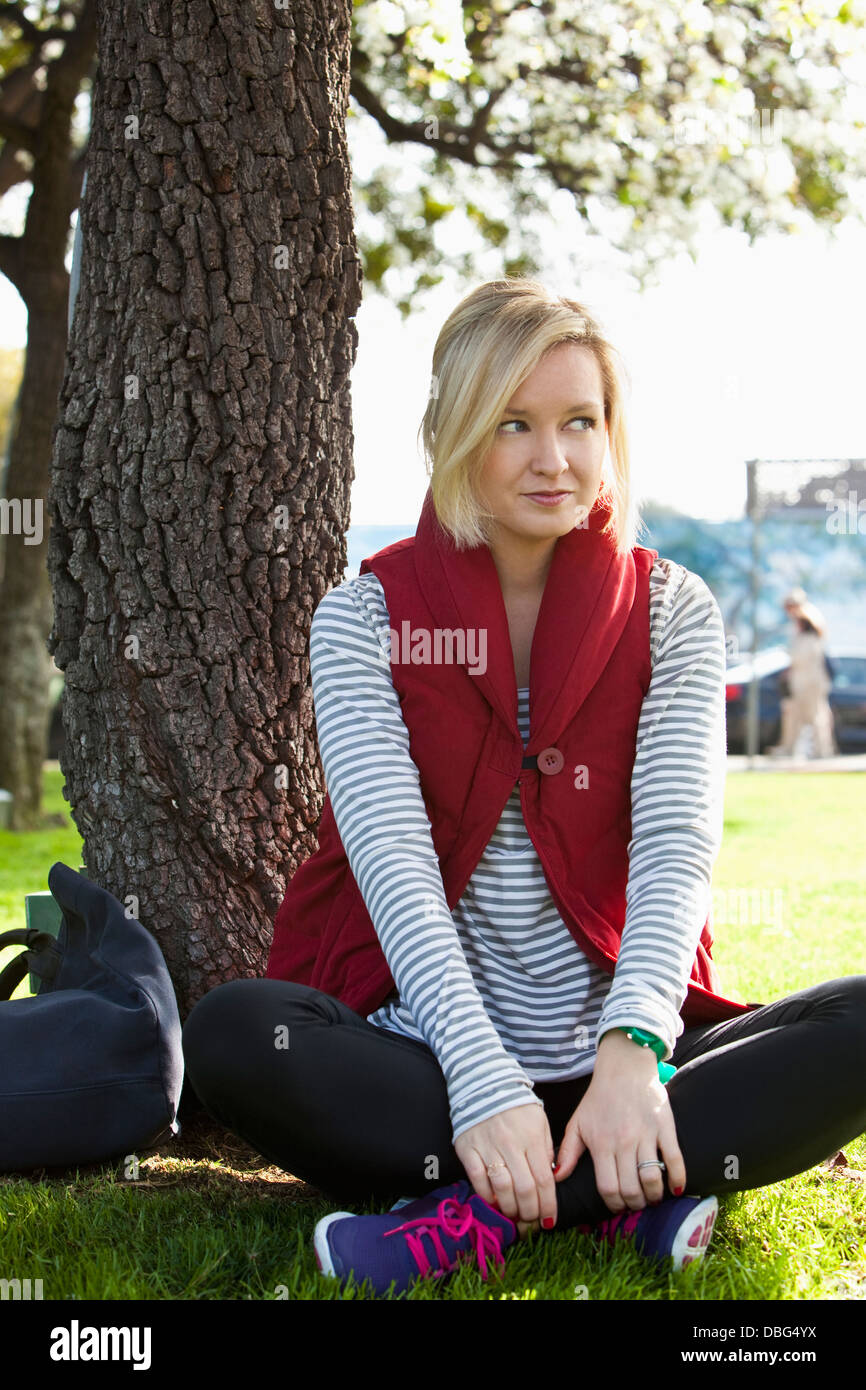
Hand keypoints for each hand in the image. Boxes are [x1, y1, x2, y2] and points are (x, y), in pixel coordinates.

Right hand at [454, 1102, 556, 1234]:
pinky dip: (485, 1195)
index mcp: (531, 1137)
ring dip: (509, 1208)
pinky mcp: (467, 1147)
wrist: (484, 1084)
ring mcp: (487, 1145)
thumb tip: (552, 1179)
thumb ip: (547, 1150)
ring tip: (514, 1215)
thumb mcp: (540, 1123)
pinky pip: (477, 1178)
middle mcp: (510, 1143)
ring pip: (500, 1187)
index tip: (550, 1221)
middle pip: (523, 1188)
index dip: (548, 1205)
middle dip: (530, 1212)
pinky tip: (493, 1201)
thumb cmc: (517, 1107)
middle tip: (531, 1222)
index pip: (543, 1179)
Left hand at [553, 1030, 685, 1212]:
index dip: (614, 1205)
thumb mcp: (577, 1122)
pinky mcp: (665, 1126)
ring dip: (654, 1195)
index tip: (618, 1206)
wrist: (624, 1068)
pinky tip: (676, 1188)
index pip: (608, 1188)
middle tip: (636, 1203)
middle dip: (634, 1204)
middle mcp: (623, 1142)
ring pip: (651, 1178)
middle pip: (631, 1189)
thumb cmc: (599, 1098)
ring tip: (652, 1196)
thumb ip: (567, 1152)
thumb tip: (556, 1178)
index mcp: (601, 1144)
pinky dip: (677, 1178)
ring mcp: (645, 1134)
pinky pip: (674, 1159)